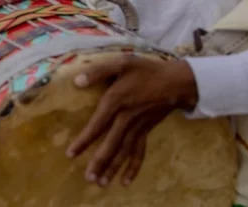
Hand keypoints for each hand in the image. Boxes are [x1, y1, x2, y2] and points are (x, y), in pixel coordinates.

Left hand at [67, 57, 197, 186]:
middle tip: (88, 178)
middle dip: (99, 162)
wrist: (177, 81)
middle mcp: (126, 118)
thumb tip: (77, 81)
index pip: (97, 125)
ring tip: (101, 184)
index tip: (71, 154)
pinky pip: (139, 152)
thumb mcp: (122, 63)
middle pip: (111, 144)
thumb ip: (98, 71)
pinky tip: (126, 181)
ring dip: (113, 168)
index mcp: (117, 101)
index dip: (84, 140)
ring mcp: (138, 127)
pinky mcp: (146, 131)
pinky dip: (133, 167)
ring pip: (124, 152)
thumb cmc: (146, 70)